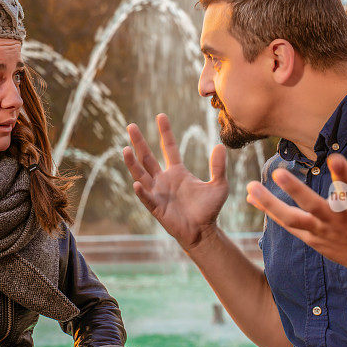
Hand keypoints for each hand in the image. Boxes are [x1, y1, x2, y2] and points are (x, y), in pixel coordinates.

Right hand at [123, 113, 228, 249]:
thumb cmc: (209, 209)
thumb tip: (220, 146)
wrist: (203, 232)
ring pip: (141, 174)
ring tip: (126, 149)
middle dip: (139, 142)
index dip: (165, 132)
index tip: (161, 115)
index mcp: (177, 172)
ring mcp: (158, 193)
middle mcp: (164, 179)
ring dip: (133, 163)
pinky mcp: (156, 208)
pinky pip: (146, 198)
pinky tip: (136, 183)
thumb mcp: (219, 185)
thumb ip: (218, 167)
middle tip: (130, 126)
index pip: (169, 148)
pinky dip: (141, 191)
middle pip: (148, 157)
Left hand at [245, 138, 346, 279]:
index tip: (334, 157)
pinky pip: (287, 225)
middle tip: (279, 172)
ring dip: (270, 205)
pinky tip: (251, 196)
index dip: (344, 174)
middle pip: (316, 207)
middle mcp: (339, 220)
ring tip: (250, 187)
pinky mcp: (312, 239)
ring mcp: (323, 232)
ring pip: (293, 220)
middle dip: (297, 191)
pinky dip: (269, 212)